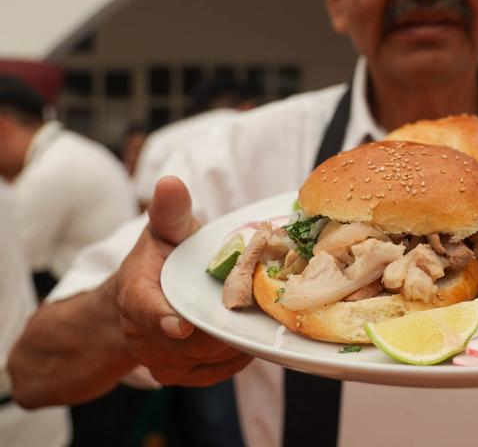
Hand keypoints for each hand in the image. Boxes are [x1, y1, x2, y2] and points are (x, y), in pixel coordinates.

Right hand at [116, 176, 252, 384]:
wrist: (145, 296)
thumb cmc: (164, 255)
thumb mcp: (166, 229)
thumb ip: (169, 211)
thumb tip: (170, 182)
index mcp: (136, 290)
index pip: (144, 307)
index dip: (161, 318)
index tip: (180, 326)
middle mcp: (141, 332)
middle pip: (190, 340)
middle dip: (227, 322)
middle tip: (261, 302)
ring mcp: (159, 358)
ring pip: (207, 359)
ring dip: (237, 338)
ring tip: (260, 314)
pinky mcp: (180, 374)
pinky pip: (216, 372)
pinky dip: (238, 355)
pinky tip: (251, 333)